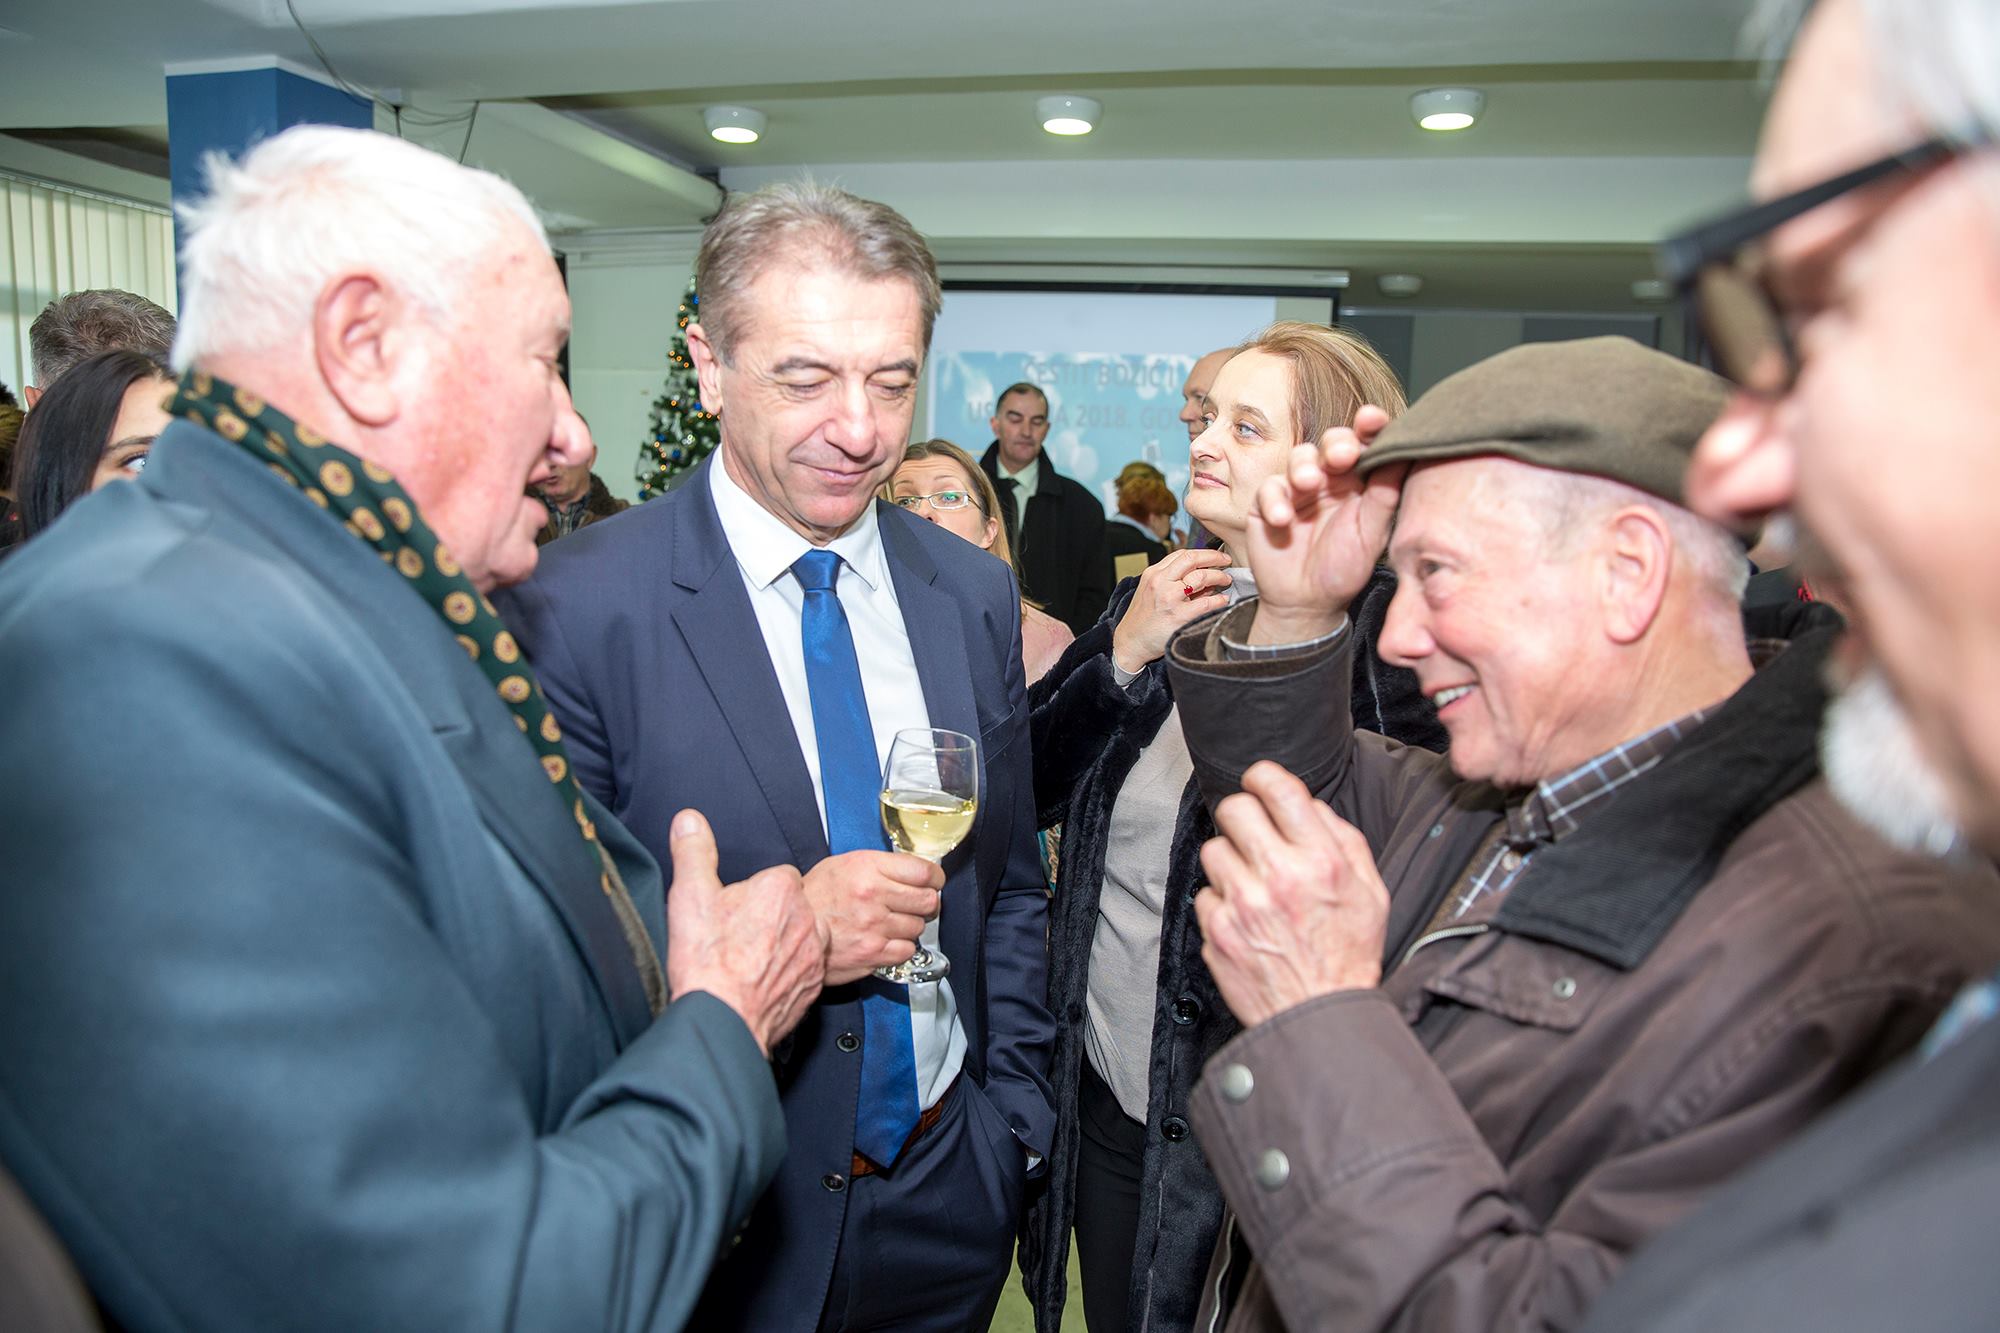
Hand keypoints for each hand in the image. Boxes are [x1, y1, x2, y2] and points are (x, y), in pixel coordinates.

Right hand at [664, 809, 828, 1054]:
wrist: (723, 1019)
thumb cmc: (706, 960)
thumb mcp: (690, 895)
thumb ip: (693, 851)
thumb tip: (689, 818)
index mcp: (780, 887)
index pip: (775, 877)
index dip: (752, 894)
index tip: (734, 911)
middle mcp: (807, 916)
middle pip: (790, 906)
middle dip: (769, 918)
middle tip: (738, 938)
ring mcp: (814, 952)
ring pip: (801, 935)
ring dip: (782, 944)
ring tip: (749, 960)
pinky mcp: (815, 984)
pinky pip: (805, 968)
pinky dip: (788, 973)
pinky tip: (760, 981)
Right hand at [804, 850, 943, 984]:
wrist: (789, 928)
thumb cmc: (814, 896)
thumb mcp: (844, 864)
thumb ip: (880, 865)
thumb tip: (912, 871)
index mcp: (868, 868)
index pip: (924, 871)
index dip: (935, 878)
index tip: (933, 882)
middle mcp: (873, 896)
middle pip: (928, 901)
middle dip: (927, 903)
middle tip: (917, 904)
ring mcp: (874, 927)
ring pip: (918, 927)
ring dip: (911, 925)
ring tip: (893, 922)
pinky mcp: (872, 953)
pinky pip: (907, 950)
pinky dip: (902, 946)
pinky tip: (887, 939)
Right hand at [1110, 548, 1233, 673]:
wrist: (1131, 642)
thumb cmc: (1143, 618)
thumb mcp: (1152, 591)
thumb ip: (1173, 580)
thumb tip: (1204, 575)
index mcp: (1153, 573)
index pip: (1182, 554)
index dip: (1203, 553)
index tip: (1215, 557)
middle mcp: (1160, 582)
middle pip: (1192, 559)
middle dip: (1215, 557)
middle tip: (1227, 561)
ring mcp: (1169, 598)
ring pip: (1201, 577)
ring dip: (1219, 576)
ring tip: (1226, 580)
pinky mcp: (1178, 616)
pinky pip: (1206, 603)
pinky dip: (1219, 600)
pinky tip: (1223, 600)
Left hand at [1192, 761, 1388, 1027]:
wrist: (1320, 1016)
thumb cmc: (1349, 956)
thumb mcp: (1371, 892)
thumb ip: (1344, 840)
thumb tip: (1311, 807)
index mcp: (1321, 862)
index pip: (1279, 789)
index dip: (1263, 775)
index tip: (1259, 781)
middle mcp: (1279, 878)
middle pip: (1235, 809)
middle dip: (1242, 813)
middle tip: (1252, 831)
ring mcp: (1243, 905)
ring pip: (1213, 849)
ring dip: (1230, 859)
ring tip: (1251, 881)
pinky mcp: (1218, 931)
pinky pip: (1205, 895)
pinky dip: (1220, 902)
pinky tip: (1243, 916)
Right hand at [1243, 405, 1405, 644]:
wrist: (1306, 603)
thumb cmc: (1344, 568)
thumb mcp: (1370, 536)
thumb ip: (1384, 496)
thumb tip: (1404, 454)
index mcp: (1361, 482)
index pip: (1367, 445)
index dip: (1369, 427)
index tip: (1372, 418)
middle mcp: (1331, 479)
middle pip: (1332, 442)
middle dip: (1336, 443)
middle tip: (1340, 456)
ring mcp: (1298, 489)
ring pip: (1299, 457)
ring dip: (1303, 466)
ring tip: (1308, 484)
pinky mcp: (1269, 502)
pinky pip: (1269, 487)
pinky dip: (1275, 500)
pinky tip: (1283, 520)